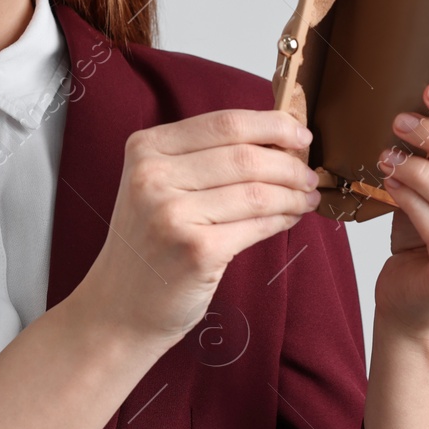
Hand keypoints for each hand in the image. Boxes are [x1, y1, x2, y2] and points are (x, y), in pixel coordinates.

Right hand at [79, 109, 320, 345]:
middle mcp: (153, 176)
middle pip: (245, 156)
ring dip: (292, 193)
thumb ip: (202, 157)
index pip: (224, 123)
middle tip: (307, 174)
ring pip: (257, 191)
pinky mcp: (196, 250)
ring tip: (305, 197)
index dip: (272, 125)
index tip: (299, 134)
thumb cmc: (149, 243)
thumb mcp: (157, 185)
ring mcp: (172, 214)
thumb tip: (277, 139)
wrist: (121, 305)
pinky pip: (257, 225)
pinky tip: (290, 218)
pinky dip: (283, 219)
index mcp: (145, 148)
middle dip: (289, 164)